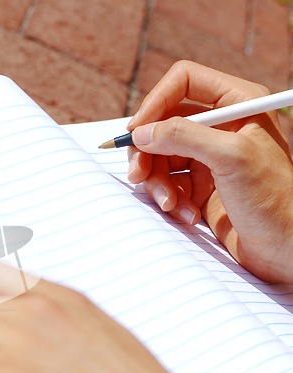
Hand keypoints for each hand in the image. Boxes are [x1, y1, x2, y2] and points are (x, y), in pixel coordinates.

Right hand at [127, 60, 292, 282]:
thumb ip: (183, 136)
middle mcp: (220, 126)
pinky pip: (168, 183)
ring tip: (171, 205)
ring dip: (158, 182)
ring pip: (160, 157)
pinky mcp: (199, 185)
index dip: (155, 103)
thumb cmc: (274, 199)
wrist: (285, 247)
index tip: (137, 131)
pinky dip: (170, 200)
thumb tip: (141, 132)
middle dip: (148, 152)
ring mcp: (207, 157)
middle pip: (163, 124)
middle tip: (139, 175)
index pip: (183, 82)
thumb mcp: (231, 158)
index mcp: (237, 103)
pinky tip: (188, 215)